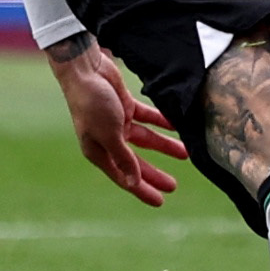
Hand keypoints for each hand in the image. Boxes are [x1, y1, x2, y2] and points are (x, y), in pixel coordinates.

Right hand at [50, 37, 184, 204]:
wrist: (84, 69)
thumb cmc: (92, 104)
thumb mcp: (110, 134)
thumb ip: (123, 158)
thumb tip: (134, 182)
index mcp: (99, 152)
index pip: (124, 177)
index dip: (141, 190)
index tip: (160, 201)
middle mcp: (108, 140)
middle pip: (136, 162)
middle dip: (154, 173)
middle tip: (173, 186)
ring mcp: (117, 123)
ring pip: (146, 139)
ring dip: (164, 146)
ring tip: (185, 153)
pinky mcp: (125, 106)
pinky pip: (148, 117)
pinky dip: (162, 121)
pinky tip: (177, 126)